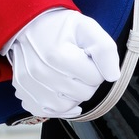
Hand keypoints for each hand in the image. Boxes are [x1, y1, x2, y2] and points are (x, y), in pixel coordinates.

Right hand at [4, 8, 119, 119]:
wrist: (26, 27)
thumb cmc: (58, 27)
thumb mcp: (86, 27)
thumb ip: (105, 49)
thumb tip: (112, 76)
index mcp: (58, 56)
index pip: (96, 78)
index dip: (96, 67)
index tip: (86, 57)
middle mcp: (41, 74)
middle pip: (84, 93)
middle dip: (87, 80)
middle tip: (78, 65)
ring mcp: (31, 87)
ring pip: (69, 105)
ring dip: (75, 93)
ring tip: (69, 76)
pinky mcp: (25, 95)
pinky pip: (51, 112)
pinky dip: (60, 105)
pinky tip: (60, 91)